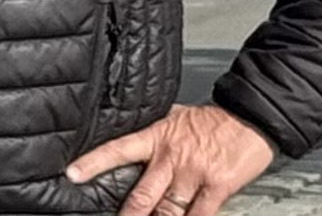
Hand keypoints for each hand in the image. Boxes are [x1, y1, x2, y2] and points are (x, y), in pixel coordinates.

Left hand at [66, 102, 274, 215]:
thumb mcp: (174, 117)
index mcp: (157, 137)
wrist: (249, 116)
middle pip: (141, 195)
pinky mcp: (217, 188)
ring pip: (167, 211)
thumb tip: (132, 144)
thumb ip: (154, 134)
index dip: (94, 163)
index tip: (72, 174)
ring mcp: (193, 174)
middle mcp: (170, 158)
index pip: (118, 149)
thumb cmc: (212, 119)